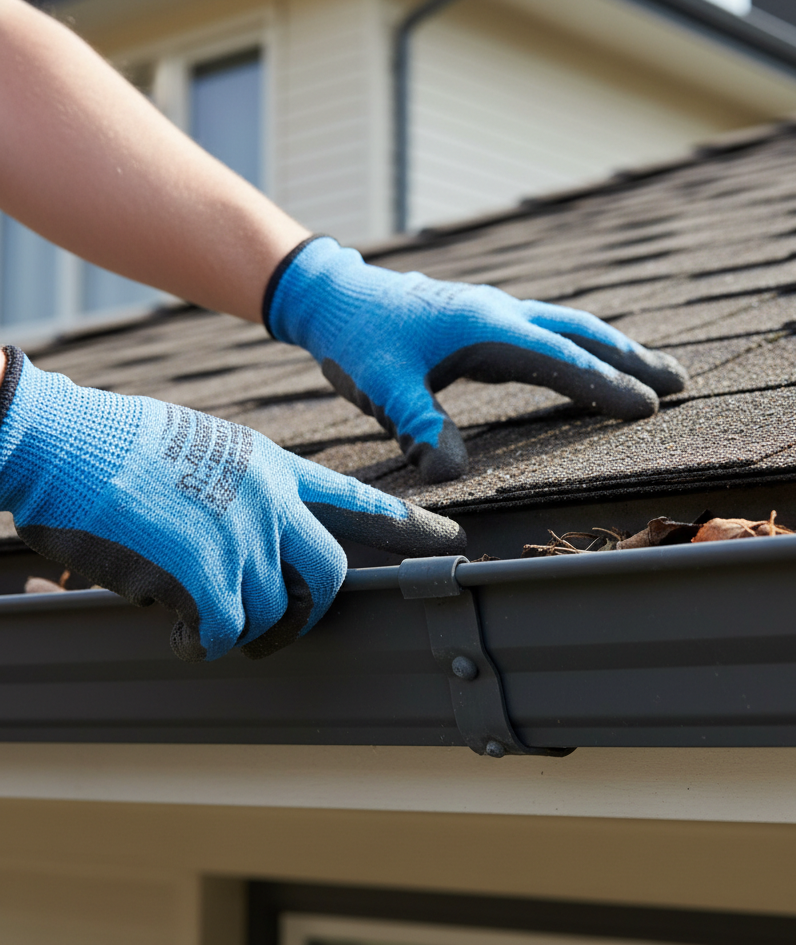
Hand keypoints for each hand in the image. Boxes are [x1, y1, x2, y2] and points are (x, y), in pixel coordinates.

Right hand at [0, 347, 464, 660]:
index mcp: (272, 467)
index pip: (356, 497)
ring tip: (195, 618)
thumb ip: (241, 492)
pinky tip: (174, 630)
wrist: (62, 438)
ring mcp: (241, 535)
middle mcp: (270, 501)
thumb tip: (244, 542)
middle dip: (310, 612)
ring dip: (236, 627)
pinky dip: (199, 642)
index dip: (407, 524)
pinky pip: (223, 631)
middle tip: (280, 632)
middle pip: (330, 573)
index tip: (449, 538)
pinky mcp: (202, 571)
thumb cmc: (116, 444)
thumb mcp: (202, 449)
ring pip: (270, 610)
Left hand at [264, 237, 686, 481]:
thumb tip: (452, 476)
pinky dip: (580, 342)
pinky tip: (586, 357)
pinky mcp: (485, 314)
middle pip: (582, 333)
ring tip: (652, 367)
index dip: (607, 386)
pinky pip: (548, 326)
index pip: (561, 362)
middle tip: (680, 381)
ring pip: (569, 324)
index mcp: (485, 329)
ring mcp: (495, 308)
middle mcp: (500, 312)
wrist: (332, 294)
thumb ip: (419, 426)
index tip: (651, 408)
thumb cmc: (356, 340)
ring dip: (613, 345)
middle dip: (632, 357)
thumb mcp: (381, 388)